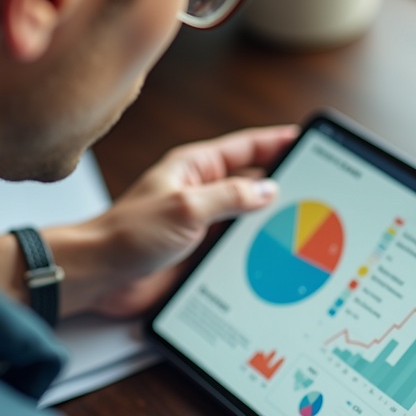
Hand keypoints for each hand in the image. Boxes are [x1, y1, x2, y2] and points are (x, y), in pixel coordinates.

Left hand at [47, 125, 298, 316]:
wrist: (99, 275)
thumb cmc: (126, 234)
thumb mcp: (185, 207)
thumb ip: (229, 197)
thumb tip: (268, 190)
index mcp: (193, 169)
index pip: (245, 149)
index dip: (276, 143)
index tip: (304, 139)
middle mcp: (200, 193)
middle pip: (251, 183)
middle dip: (282, 185)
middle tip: (315, 189)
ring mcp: (201, 223)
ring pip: (247, 217)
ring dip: (269, 222)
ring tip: (303, 225)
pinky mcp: (199, 253)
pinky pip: (235, 246)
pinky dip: (255, 250)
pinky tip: (275, 257)